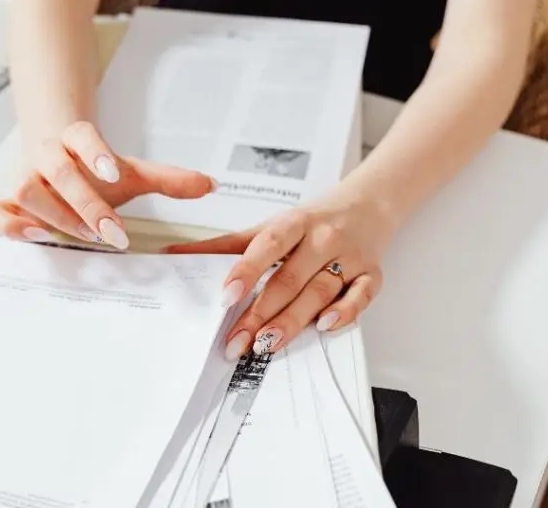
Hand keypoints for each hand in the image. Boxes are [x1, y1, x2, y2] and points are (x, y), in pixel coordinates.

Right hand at [0, 120, 216, 248]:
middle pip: (55, 170)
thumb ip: (168, 180)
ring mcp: (21, 178)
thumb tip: (211, 185)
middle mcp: (44, 155)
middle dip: (84, 202)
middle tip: (111, 231)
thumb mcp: (131, 174)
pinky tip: (37, 238)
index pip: (81, 135)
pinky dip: (10, 226)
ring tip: (84, 237)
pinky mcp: (4, 203)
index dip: (94, 151)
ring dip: (54, 215)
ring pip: (24, 190)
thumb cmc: (93, 173)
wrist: (53, 163)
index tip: (115, 171)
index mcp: (74, 139)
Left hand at [163, 186, 398, 358]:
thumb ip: (227, 245)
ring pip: (320, 291)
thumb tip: (175, 255)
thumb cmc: (313, 221)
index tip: (226, 297)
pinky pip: (361, 296)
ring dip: (293, 320)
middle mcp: (323, 238)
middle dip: (261, 313)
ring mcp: (350, 257)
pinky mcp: (372, 274)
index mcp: (295, 222)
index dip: (246, 270)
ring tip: (266, 343)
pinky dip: (345, 312)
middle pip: (290, 278)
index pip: (268, 244)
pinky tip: (323, 327)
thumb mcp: (271, 226)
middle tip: (236, 341)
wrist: (370, 203)